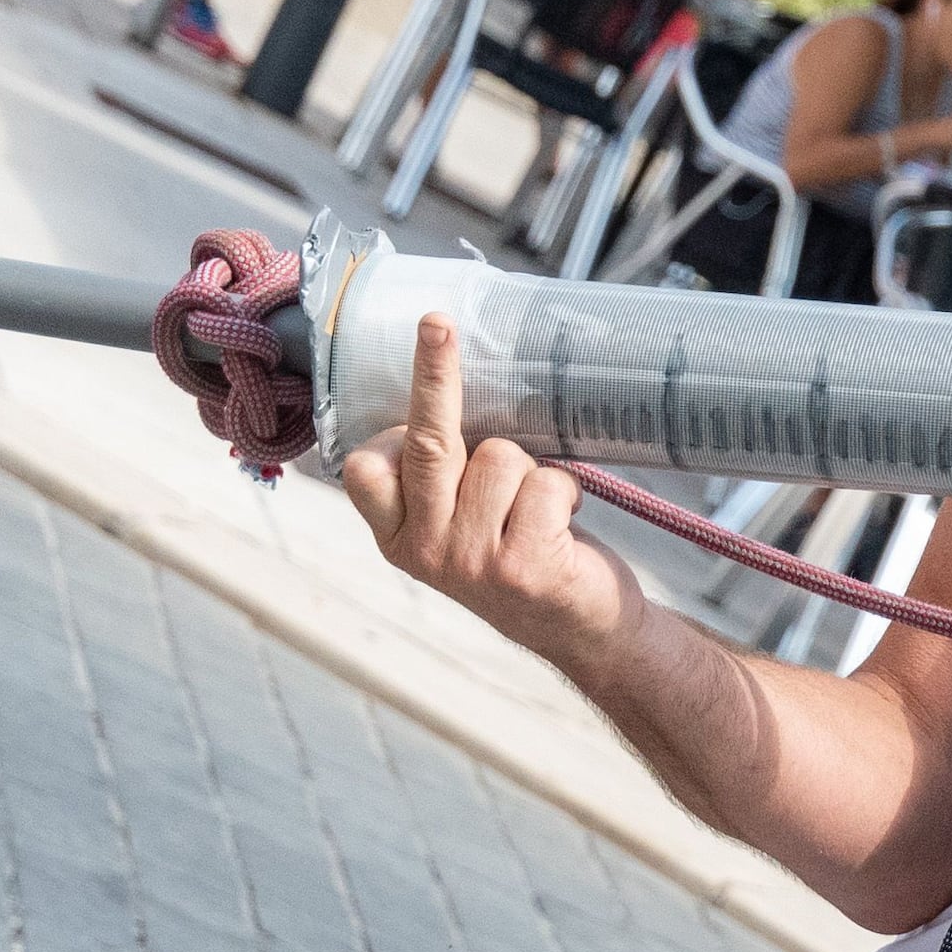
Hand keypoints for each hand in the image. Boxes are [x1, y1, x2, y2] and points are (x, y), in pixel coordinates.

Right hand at [338, 314, 646, 673]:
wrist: (583, 629)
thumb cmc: (521, 554)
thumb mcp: (460, 526)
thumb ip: (443, 476)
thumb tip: (445, 386)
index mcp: (398, 534)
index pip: (368, 467)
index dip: (391, 422)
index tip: (404, 371)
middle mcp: (424, 549)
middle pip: (428, 441)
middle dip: (434, 373)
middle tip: (436, 322)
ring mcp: (470, 561)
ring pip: (502, 456)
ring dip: (533, 469)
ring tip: (539, 508)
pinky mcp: (522, 567)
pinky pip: (546, 482)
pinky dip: (566, 490)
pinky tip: (564, 524)